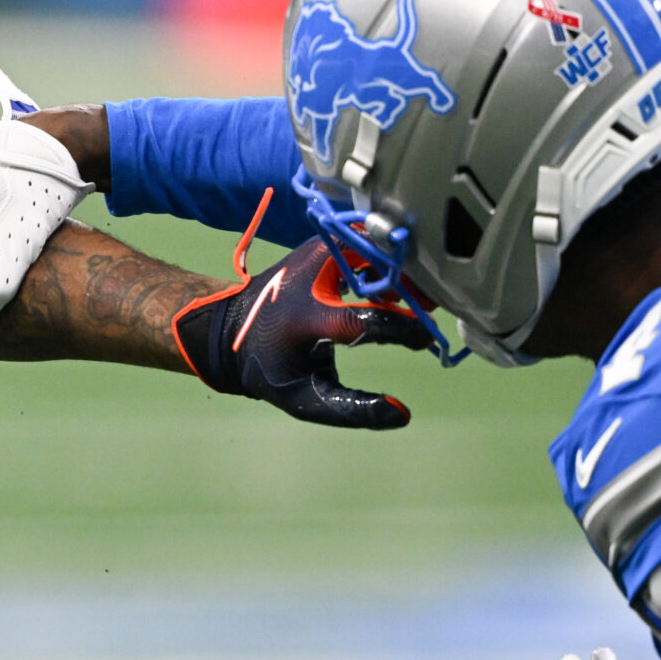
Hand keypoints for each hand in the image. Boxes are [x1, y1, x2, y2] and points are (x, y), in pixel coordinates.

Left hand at [170, 235, 430, 427]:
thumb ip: (351, 409)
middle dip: (412, 284)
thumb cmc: (269, 368)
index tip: (426, 340)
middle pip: (379, 266)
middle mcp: (312, 275)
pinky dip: (385, 262)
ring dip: (401, 269)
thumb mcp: (303, 398)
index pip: (369, 319)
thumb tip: (402, 414)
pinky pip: (365, 244)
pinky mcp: (320, 245)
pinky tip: (393, 289)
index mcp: (308, 316)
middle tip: (433, 305)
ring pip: (375, 248)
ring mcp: (316, 252)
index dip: (405, 329)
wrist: (228, 328)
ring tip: (418, 297)